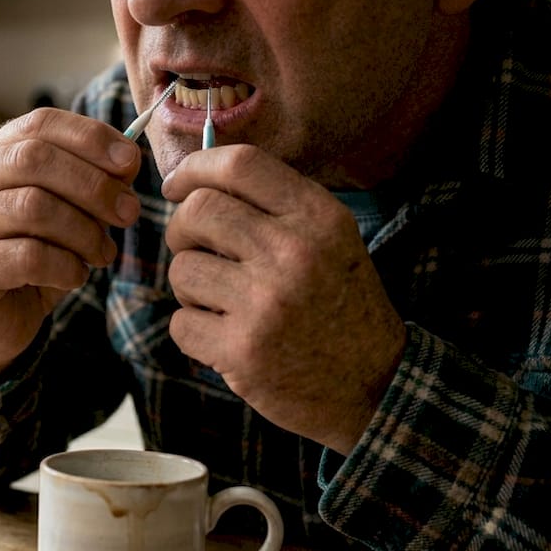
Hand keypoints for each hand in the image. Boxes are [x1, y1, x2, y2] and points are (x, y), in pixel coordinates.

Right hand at [0, 108, 143, 380]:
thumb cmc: (31, 261)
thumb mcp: (64, 213)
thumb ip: (89, 180)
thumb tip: (126, 160)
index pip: (38, 124)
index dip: (89, 137)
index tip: (130, 163)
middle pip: (34, 159)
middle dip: (93, 185)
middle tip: (128, 213)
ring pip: (32, 206)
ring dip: (83, 231)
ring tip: (102, 254)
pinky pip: (27, 256)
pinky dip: (65, 266)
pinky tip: (75, 278)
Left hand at [161, 145, 405, 451]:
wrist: (374, 385)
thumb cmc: (339, 306)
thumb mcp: (330, 241)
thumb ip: (273, 207)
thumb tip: (195, 182)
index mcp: (318, 218)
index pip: (239, 165)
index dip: (194, 168)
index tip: (176, 185)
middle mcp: (293, 253)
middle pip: (198, 211)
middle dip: (182, 230)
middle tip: (195, 250)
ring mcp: (266, 303)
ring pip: (182, 268)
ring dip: (190, 286)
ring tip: (222, 302)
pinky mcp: (242, 349)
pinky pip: (181, 322)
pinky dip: (193, 331)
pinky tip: (225, 336)